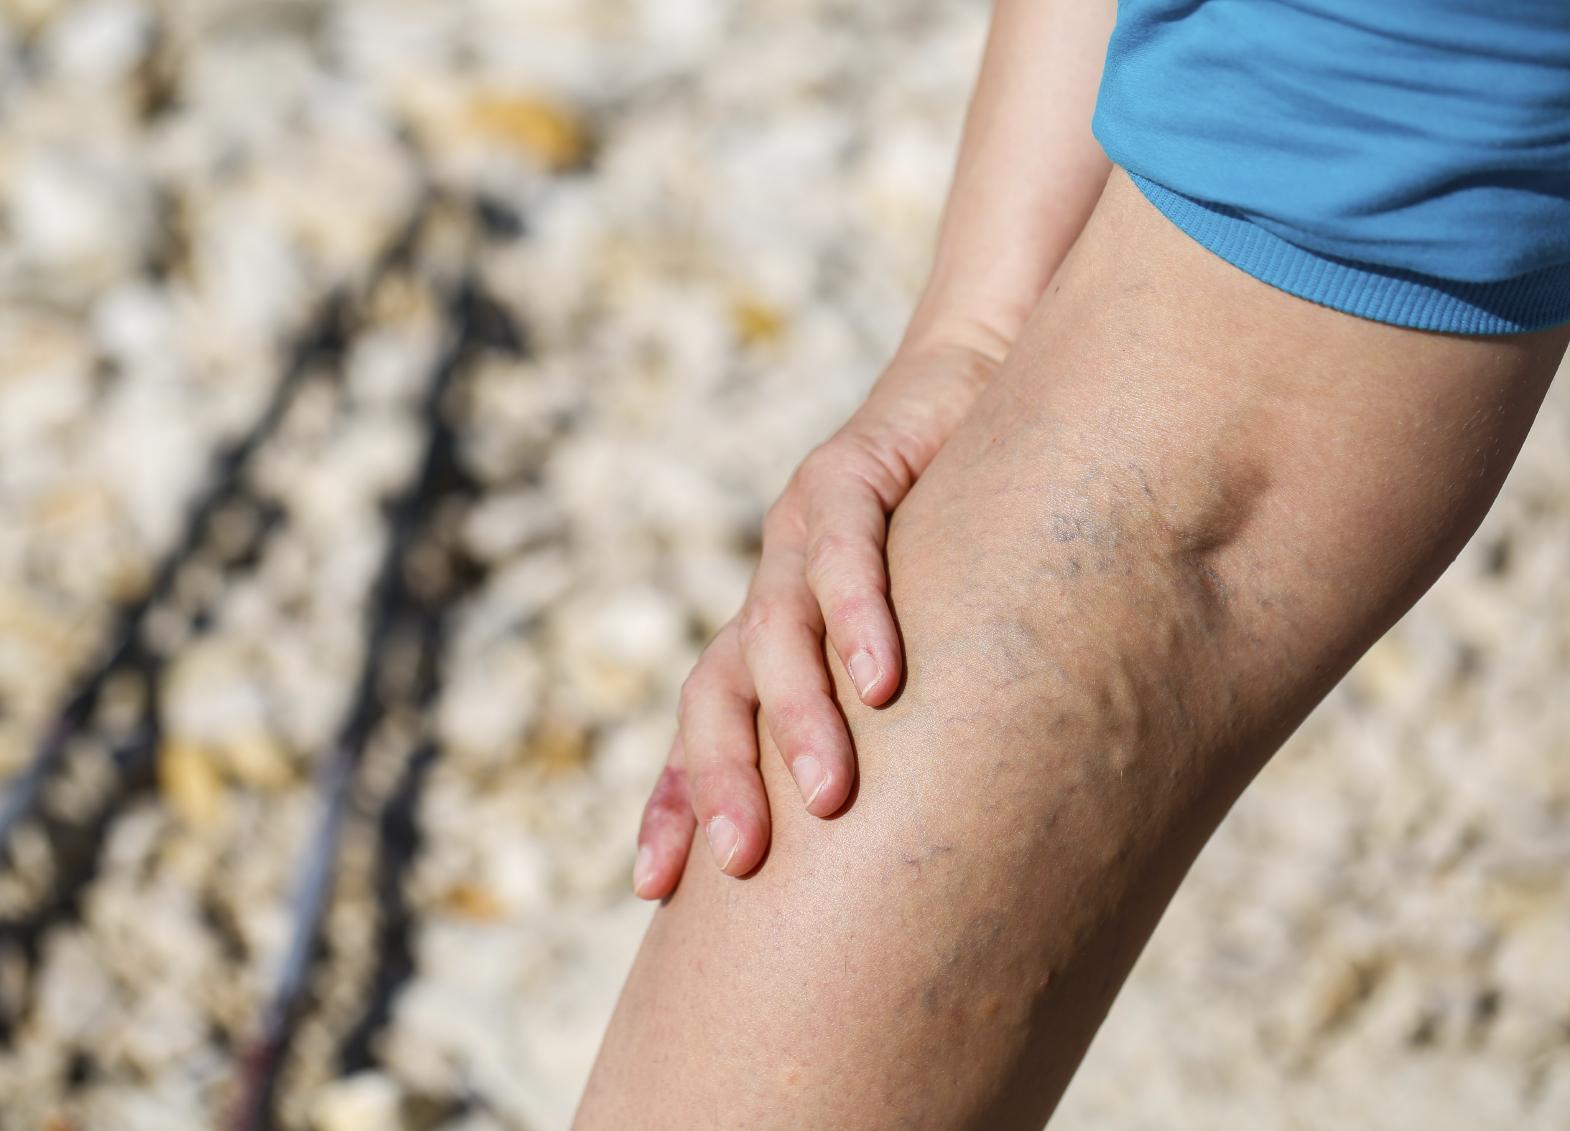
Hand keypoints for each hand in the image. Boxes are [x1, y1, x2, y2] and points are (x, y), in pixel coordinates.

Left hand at [632, 338, 1003, 896]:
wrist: (978, 388)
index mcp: (773, 636)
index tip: (652, 887)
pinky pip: (842, 552)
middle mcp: (771, 588)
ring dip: (796, 717)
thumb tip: (940, 833)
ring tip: (827, 793)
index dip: (675, 800)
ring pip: (772, 633)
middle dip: (717, 779)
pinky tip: (882, 679)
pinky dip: (858, 617)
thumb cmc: (966, 532)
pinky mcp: (845, 472)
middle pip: (714, 693)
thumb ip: (909, 713)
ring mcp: (797, 531)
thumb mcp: (933, 635)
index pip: (706, 728)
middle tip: (743, 862)